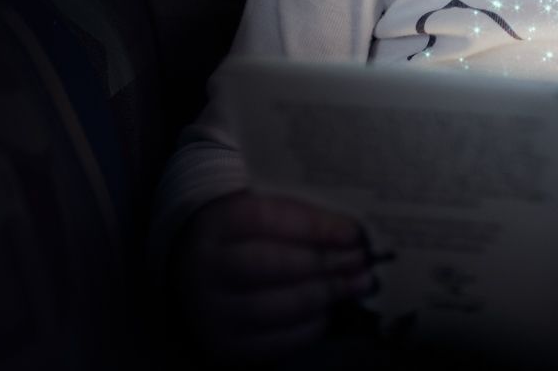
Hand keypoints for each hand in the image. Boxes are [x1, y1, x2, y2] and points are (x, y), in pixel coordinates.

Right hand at [171, 190, 375, 363]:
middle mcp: (206, 268)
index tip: (352, 233)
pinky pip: (271, 342)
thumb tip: (352, 236)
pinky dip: (306, 328)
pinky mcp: (222, 345)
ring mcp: (210, 310)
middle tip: (360, 262)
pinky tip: (327, 312)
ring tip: (355, 285)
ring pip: (272, 308)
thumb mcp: (264, 211)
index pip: (266, 220)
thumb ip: (302, 219)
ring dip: (323, 296)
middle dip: (324, 264)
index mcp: (217, 224)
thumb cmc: (246, 236)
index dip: (314, 228)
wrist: (196, 271)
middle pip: (270, 266)